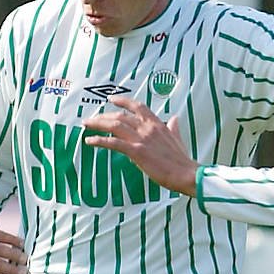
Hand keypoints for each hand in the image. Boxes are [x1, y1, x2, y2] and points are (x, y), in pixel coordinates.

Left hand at [81, 97, 197, 194]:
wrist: (186, 173)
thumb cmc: (182, 161)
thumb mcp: (178, 139)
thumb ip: (173, 128)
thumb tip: (175, 119)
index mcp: (157, 124)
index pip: (138, 106)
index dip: (123, 101)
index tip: (112, 99)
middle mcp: (148, 128)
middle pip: (121, 115)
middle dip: (103, 116)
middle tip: (91, 119)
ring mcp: (142, 139)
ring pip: (114, 125)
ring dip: (98, 124)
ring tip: (86, 125)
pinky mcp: (137, 151)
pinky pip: (113, 143)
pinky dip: (100, 140)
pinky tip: (90, 141)